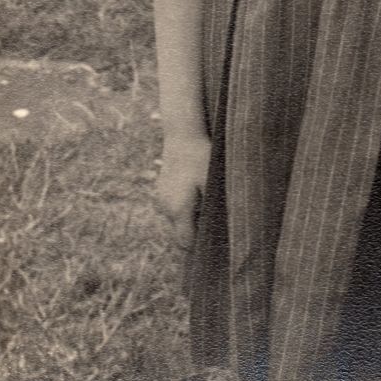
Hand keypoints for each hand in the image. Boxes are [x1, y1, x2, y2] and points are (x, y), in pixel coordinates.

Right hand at [155, 135, 210, 250]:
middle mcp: (166, 208)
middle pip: (180, 233)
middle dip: (195, 232)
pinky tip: (196, 193)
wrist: (182, 134)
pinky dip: (183, 207)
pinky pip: (173, 208)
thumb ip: (212, 208)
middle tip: (213, 225)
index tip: (213, 244)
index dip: (199, 246)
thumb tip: (218, 229)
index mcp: (178, 209)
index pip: (185, 242)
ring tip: (205, 204)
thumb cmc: (201, 157)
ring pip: (176, 220)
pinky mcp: (161, 190)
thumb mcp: (212, 183)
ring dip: (189, 218)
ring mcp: (161, 199)